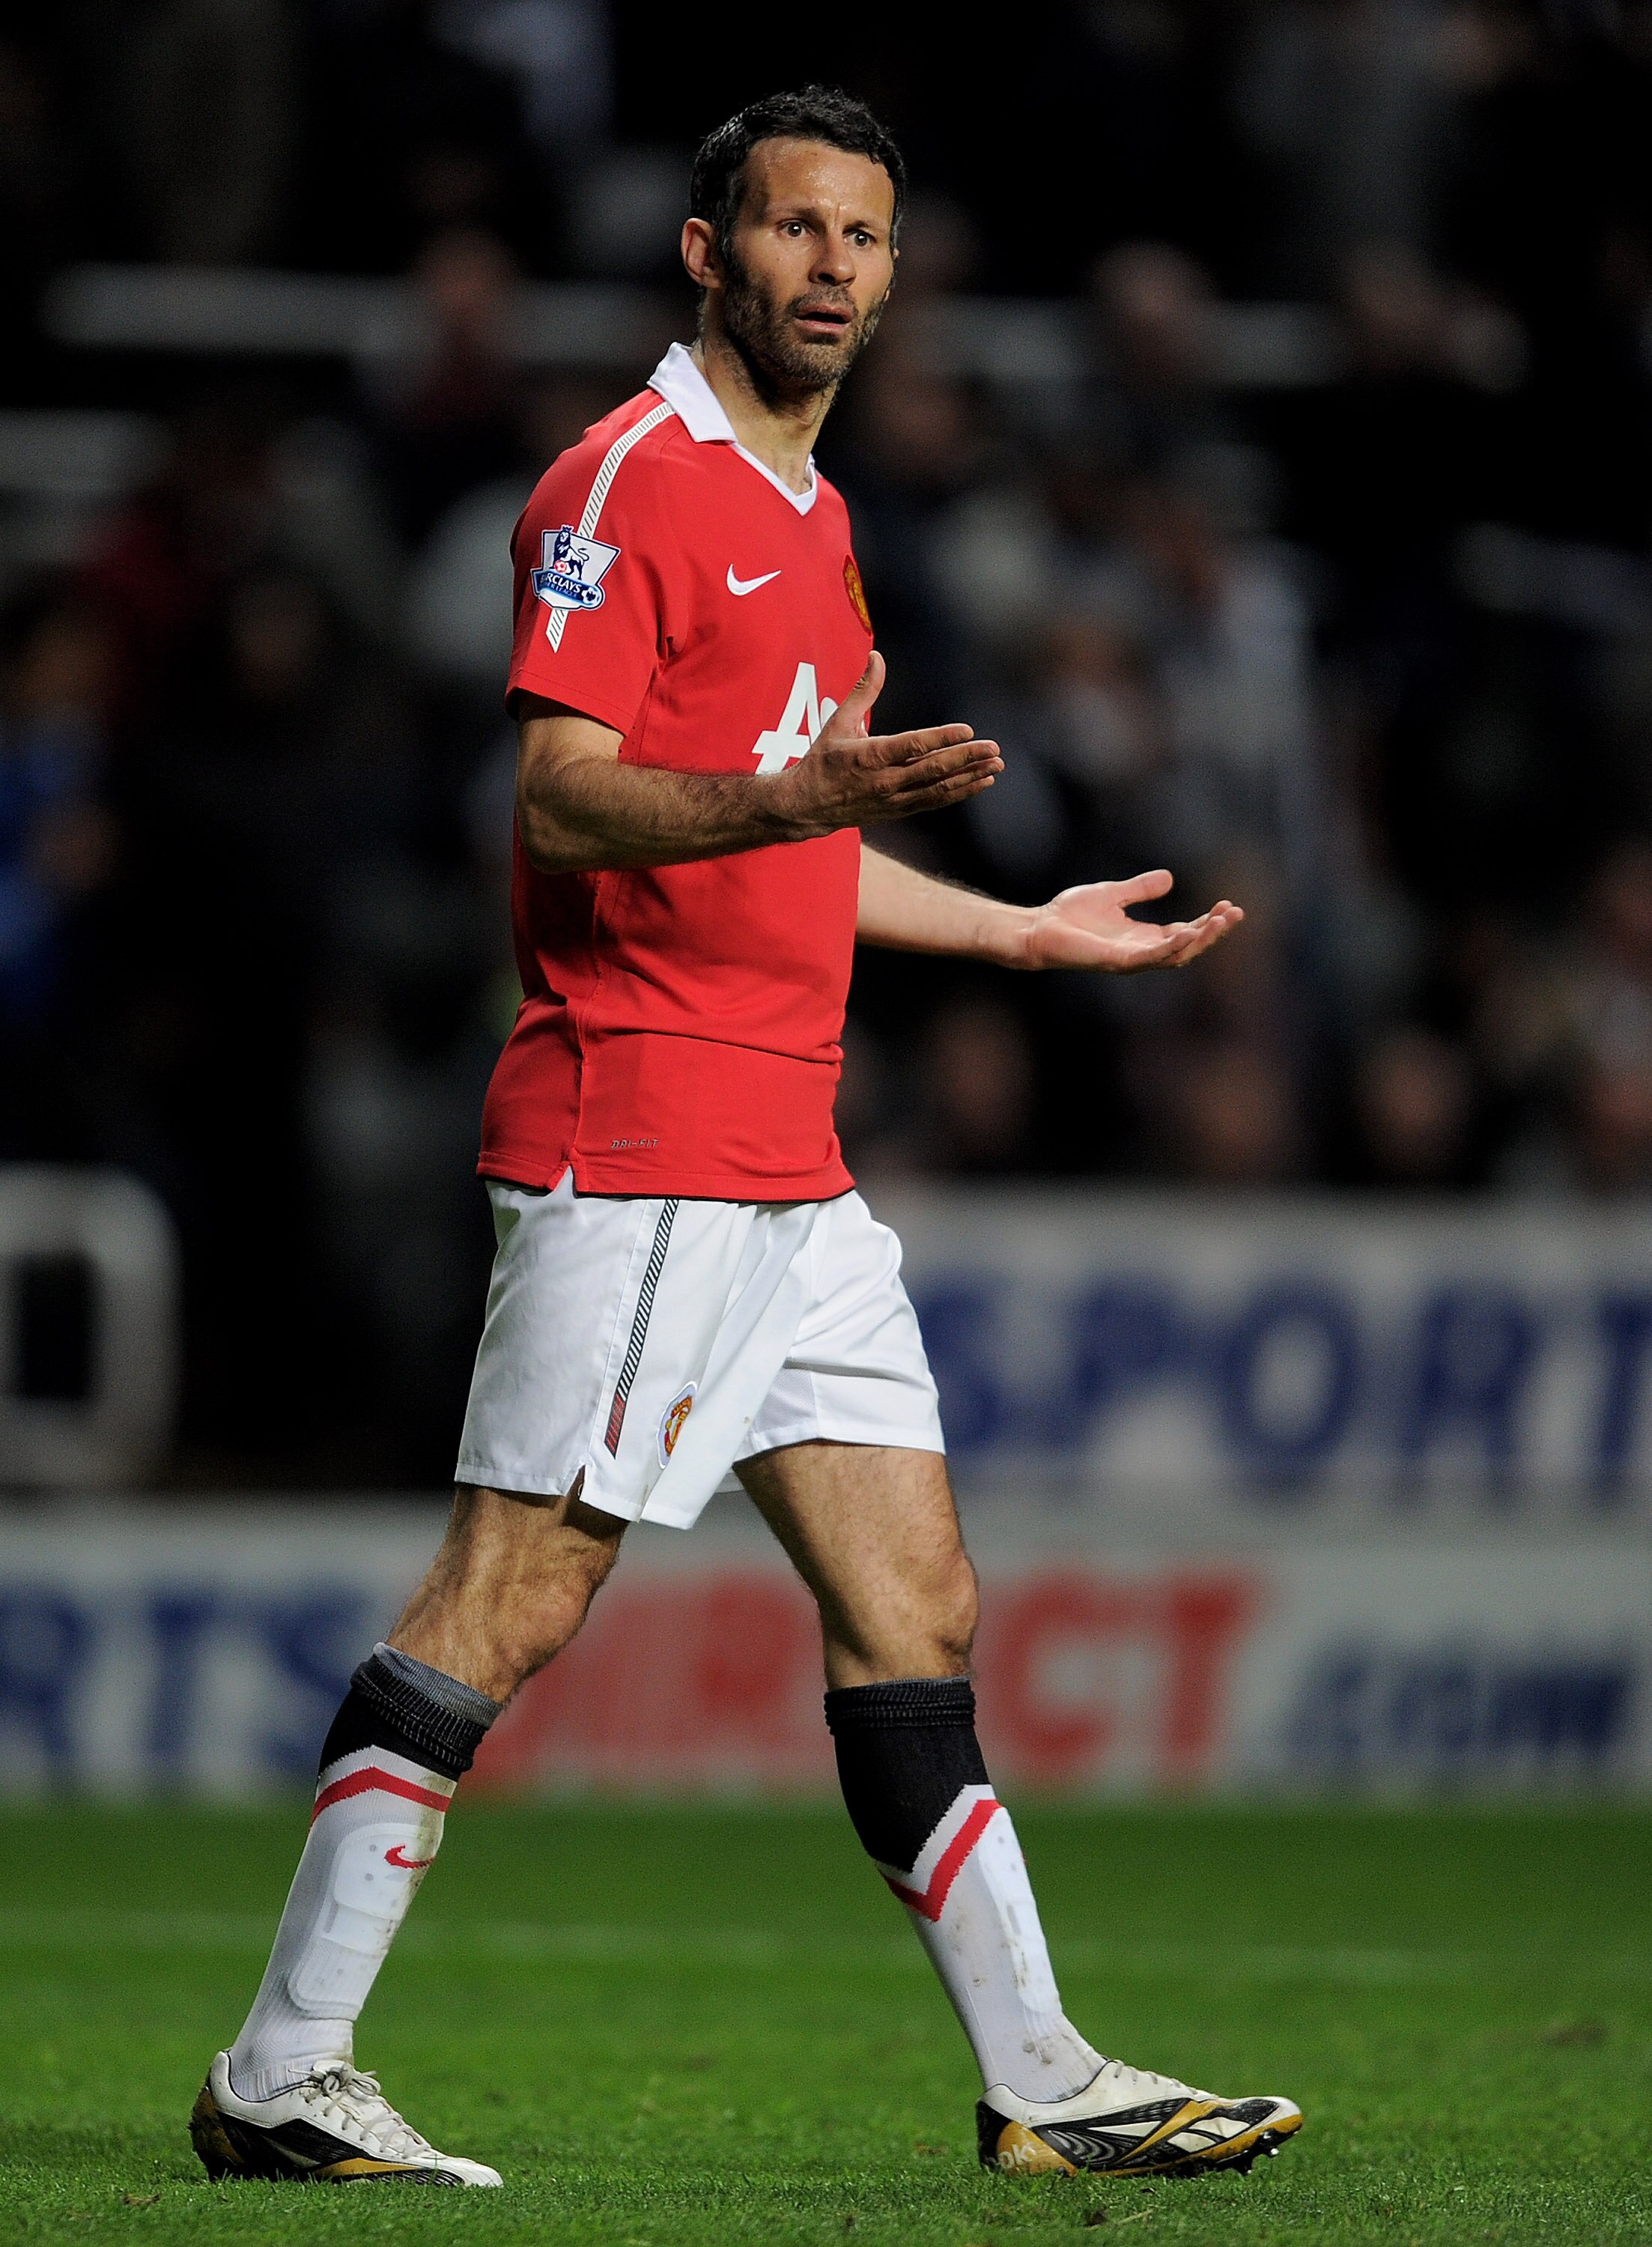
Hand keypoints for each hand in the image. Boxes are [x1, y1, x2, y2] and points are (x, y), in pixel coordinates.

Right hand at [767, 651, 1002, 836]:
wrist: (807, 806)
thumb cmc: (823, 760)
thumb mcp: (838, 721)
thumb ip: (863, 690)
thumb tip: (876, 656)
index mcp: (869, 756)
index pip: (913, 746)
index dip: (942, 739)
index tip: (967, 730)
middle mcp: (884, 781)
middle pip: (933, 770)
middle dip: (966, 759)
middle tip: (994, 749)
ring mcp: (893, 799)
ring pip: (938, 790)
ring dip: (969, 778)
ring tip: (995, 766)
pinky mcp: (898, 810)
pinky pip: (934, 801)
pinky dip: (959, 793)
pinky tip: (980, 783)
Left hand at [1016, 869, 1242, 971]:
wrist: (1039, 928)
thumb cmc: (1070, 915)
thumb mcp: (1113, 894)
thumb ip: (1140, 889)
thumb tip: (1169, 877)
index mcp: (1142, 937)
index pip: (1184, 933)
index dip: (1207, 922)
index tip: (1228, 906)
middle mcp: (1141, 951)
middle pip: (1188, 946)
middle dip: (1213, 932)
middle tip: (1235, 913)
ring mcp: (1130, 959)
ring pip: (1176, 955)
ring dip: (1200, 940)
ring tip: (1222, 921)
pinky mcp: (1116, 961)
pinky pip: (1151, 957)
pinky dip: (1171, 947)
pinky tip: (1188, 934)